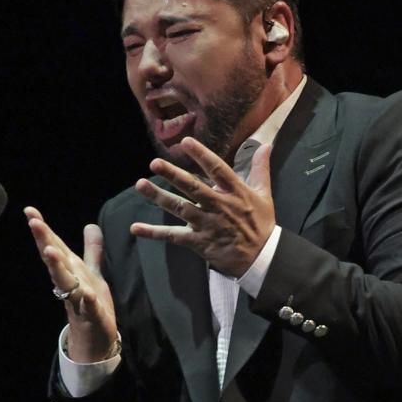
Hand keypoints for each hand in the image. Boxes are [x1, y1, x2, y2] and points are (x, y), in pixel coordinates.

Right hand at [25, 206, 118, 362]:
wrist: (95, 340)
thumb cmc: (91, 305)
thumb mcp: (93, 273)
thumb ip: (92, 250)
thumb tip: (90, 225)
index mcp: (71, 270)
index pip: (55, 246)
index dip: (44, 228)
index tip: (29, 210)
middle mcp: (70, 283)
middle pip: (55, 260)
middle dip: (44, 241)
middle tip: (34, 223)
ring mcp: (78, 300)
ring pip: (65, 281)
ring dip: (57, 267)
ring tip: (50, 251)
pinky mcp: (92, 316)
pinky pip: (89, 307)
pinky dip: (87, 300)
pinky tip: (87, 293)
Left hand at [131, 136, 274, 277]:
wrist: (261, 258)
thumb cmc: (261, 224)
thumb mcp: (264, 194)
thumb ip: (260, 168)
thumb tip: (265, 145)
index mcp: (235, 192)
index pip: (217, 169)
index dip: (201, 155)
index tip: (185, 142)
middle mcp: (219, 206)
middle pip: (193, 188)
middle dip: (173, 175)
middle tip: (155, 163)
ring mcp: (207, 224)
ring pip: (180, 208)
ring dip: (159, 197)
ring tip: (140, 185)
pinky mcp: (199, 242)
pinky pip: (173, 236)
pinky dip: (154, 233)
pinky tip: (135, 228)